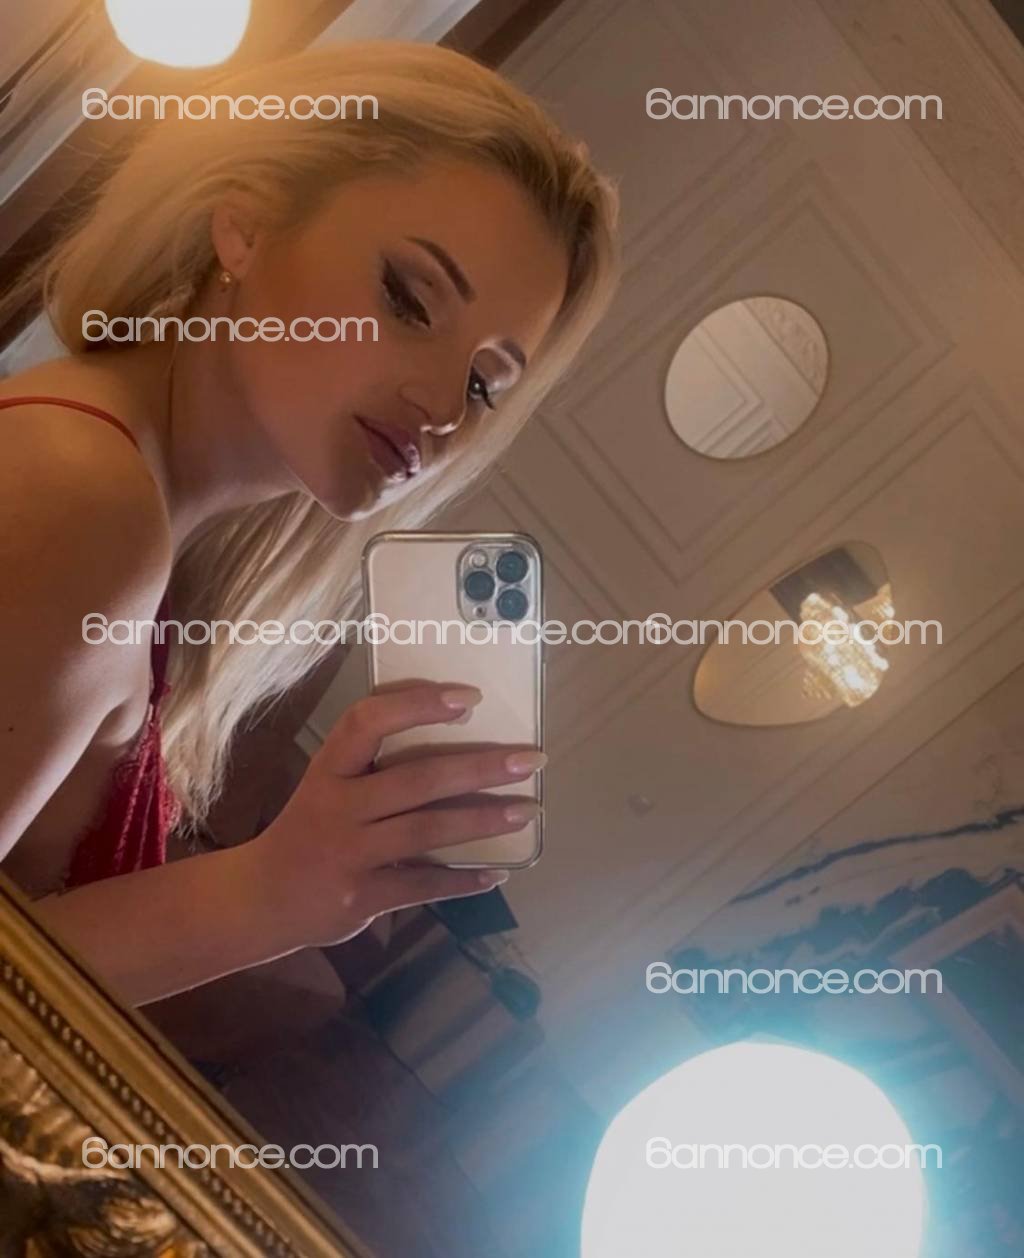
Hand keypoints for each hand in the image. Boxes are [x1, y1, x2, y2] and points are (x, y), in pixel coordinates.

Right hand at [246, 681, 544, 951]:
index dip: (418, 705)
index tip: (470, 697)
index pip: (368, 722)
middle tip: (531, 759)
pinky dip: (463, 880)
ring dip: (484, 820)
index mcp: (329, 770)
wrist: (260, 899)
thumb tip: (455, 733)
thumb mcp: (327, 785)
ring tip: (528, 811)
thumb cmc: (310, 829)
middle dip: (481, 767)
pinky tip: (498, 872)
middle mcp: (337, 807)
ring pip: (427, 831)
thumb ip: (373, 765)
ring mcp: (349, 855)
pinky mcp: (361, 898)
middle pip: (417, 779)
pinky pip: (423, 885)